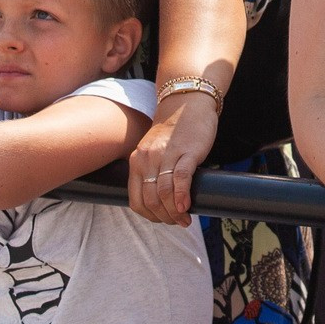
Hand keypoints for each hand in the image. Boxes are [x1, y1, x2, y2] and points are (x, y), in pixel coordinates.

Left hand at [130, 87, 217, 225]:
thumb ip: (150, 172)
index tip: (163, 220)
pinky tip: (186, 206)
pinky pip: (181, 178)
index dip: (150, 216)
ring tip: (185, 219)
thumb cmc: (173, 131)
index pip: (136, 200)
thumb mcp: (153, 150)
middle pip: (151, 200)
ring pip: (164, 193)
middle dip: (164, 217)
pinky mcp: (187, 151)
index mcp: (137, 160)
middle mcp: (148, 158)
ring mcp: (167, 154)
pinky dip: (182, 196)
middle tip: (178, 222)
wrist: (188, 102)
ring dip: (174, 212)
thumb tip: (159, 202)